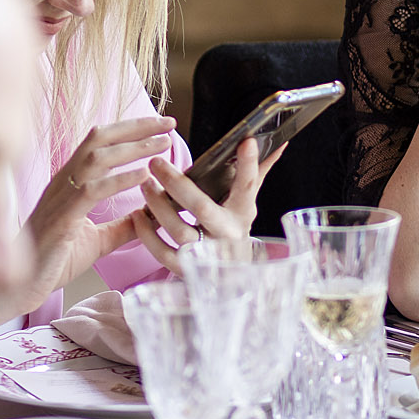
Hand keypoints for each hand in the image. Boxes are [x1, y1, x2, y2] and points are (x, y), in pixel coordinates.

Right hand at [21, 116, 177, 305]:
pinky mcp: (62, 217)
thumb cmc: (52, 260)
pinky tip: (144, 175)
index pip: (100, 143)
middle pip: (100, 140)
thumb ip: (122, 226)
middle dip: (136, 128)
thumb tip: (151, 216)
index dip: (130, 130)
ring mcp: (61, 197)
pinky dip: (121, 180)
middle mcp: (64, 182)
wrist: (18, 286)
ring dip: (133, 147)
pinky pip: (93, 190)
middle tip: (169, 123)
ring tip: (163, 143)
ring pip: (98, 158)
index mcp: (70, 183)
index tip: (161, 126)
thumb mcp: (96, 239)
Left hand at [131, 145, 279, 272]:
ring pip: (179, 230)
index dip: (249, 164)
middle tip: (156, 162)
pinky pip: (163, 253)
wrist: (231, 278)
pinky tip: (138, 215)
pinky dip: (147, 234)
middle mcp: (228, 235)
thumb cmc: (233, 229)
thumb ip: (257, 172)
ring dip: (158, 207)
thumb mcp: (246, 203)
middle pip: (201, 208)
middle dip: (177, 184)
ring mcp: (208, 255)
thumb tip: (279, 141)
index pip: (249, 186)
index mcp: (244, 214)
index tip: (246, 140)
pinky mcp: (187, 270)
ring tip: (145, 184)